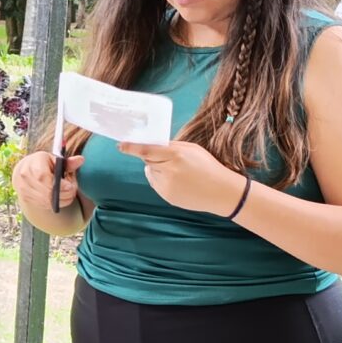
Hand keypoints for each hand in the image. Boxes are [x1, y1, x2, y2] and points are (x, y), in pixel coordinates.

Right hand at [10, 147, 84, 224]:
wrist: (25, 170)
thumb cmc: (43, 163)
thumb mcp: (55, 159)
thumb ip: (68, 162)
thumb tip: (81, 160)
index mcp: (33, 163)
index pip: (43, 176)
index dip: (58, 184)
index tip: (70, 186)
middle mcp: (25, 176)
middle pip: (45, 192)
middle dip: (63, 194)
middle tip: (73, 191)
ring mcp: (24, 189)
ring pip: (45, 201)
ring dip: (61, 200)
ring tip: (68, 194)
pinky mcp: (26, 198)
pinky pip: (43, 205)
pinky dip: (54, 203)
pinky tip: (60, 198)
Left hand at [120, 138, 245, 217]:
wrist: (221, 192)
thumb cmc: (208, 166)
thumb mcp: (192, 149)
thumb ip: (172, 147)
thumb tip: (154, 145)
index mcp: (176, 155)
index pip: (147, 150)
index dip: (132, 147)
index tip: (121, 145)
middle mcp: (168, 171)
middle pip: (148, 160)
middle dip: (153, 157)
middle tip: (170, 159)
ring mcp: (166, 186)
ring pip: (151, 173)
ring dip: (157, 169)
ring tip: (179, 173)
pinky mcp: (166, 197)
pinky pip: (156, 184)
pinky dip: (161, 180)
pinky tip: (179, 182)